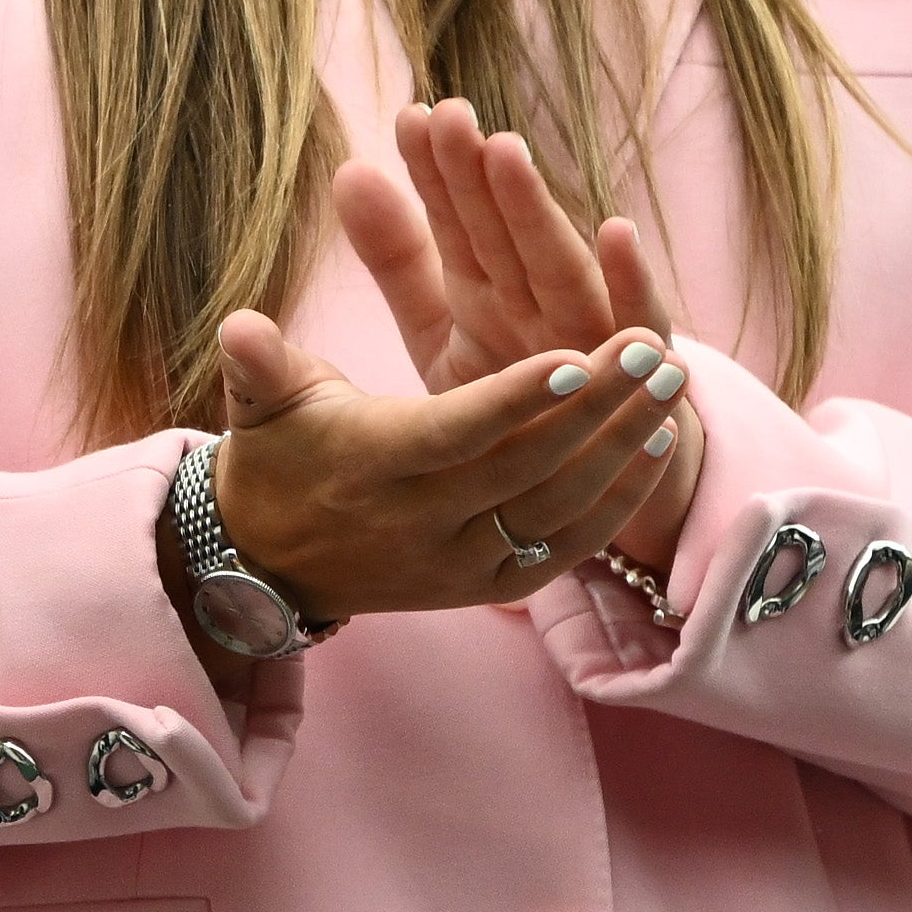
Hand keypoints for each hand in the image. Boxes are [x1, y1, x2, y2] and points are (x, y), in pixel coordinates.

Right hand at [208, 104, 699, 611]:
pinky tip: (657, 445)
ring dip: (621, 448)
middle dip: (595, 411)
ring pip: (557, 510)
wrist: (266, 567)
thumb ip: (258, 364)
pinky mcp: (488, 586)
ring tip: (673, 385)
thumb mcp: (259, 405)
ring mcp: (460, 562)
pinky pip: (564, 548)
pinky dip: (615, 501)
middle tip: (651, 350)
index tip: (573, 356)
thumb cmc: (274, 458)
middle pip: (524, 470)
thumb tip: (239, 325)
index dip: (515, 401)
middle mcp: (419, 524)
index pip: (455, 435)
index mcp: (369, 468)